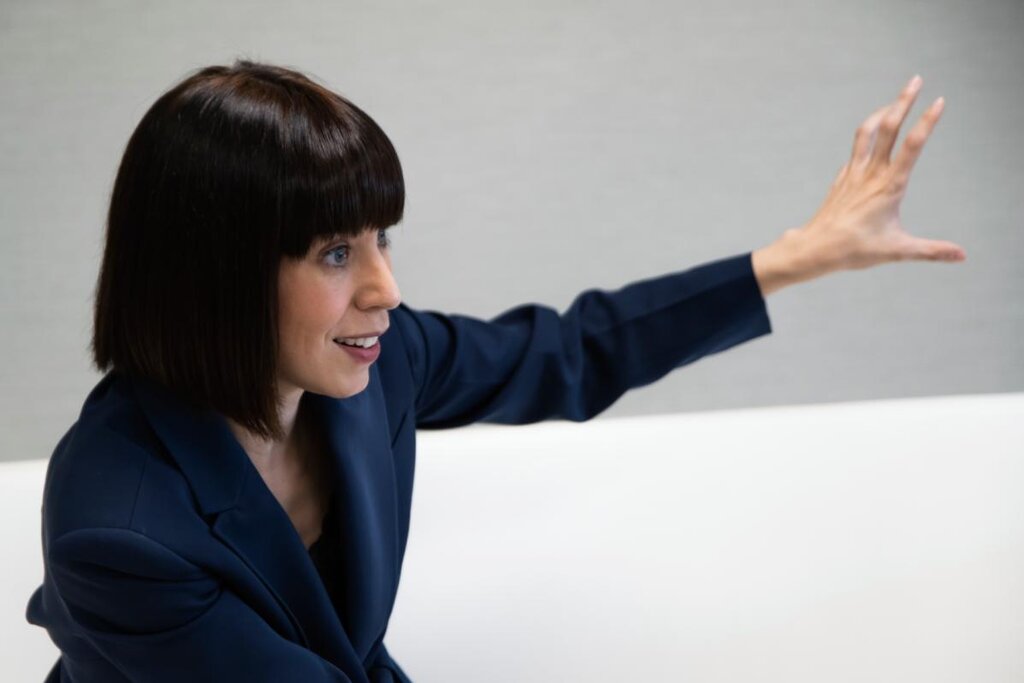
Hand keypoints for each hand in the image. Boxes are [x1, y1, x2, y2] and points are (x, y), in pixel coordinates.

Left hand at [801, 75, 965, 271]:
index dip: (927, 121)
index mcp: (889, 186)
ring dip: (883, 112)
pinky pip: (856, 150)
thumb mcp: (898, 251)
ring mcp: (853, 172)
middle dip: (903, 101)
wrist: (815, 248)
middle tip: (916, 80)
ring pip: (867, 132)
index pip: (912, 146)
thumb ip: (931, 251)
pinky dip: (867, 135)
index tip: (939, 101)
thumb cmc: (854, 250)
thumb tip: (962, 256)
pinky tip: (873, 135)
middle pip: (889, 127)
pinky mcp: (842, 178)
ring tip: (895, 100)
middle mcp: (871, 173)